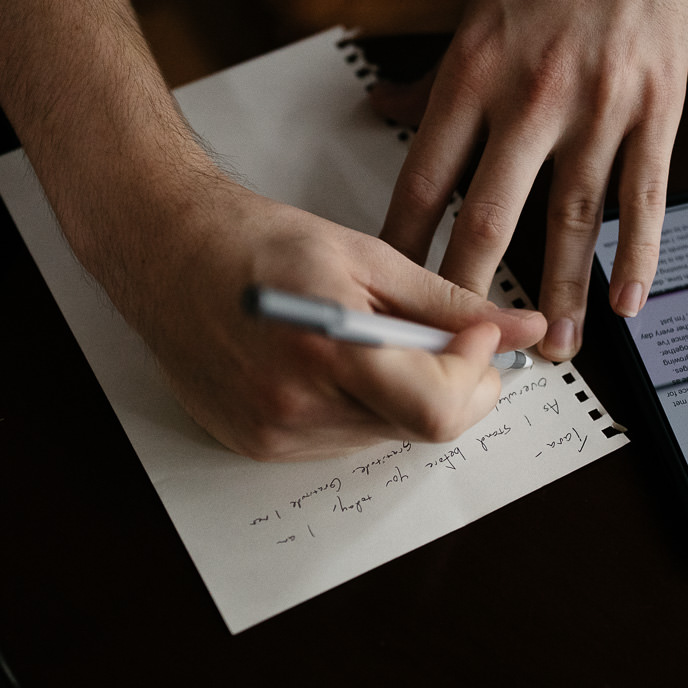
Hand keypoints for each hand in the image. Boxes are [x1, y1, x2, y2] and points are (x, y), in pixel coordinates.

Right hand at [112, 180, 546, 460]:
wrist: (166, 252)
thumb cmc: (257, 241)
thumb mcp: (367, 256)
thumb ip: (449, 303)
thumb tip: (520, 328)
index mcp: (327, 350)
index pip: (438, 409)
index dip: (476, 376)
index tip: (480, 335)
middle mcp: (295, 406)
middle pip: (417, 427)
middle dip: (448, 383)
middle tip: (439, 334)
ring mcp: (272, 435)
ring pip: (382, 436)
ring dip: (400, 394)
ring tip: (363, 337)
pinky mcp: (256, 447)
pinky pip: (340, 440)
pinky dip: (356, 405)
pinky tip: (325, 361)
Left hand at [379, 0, 687, 360]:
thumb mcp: (474, 7)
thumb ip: (433, 75)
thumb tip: (380, 107)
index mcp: (474, 70)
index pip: (425, 176)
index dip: (405, 243)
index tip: (391, 292)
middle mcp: (531, 94)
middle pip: (491, 213)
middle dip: (473, 290)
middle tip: (463, 348)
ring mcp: (598, 105)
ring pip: (573, 218)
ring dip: (563, 290)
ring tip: (556, 348)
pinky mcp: (656, 109)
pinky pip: (644, 196)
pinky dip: (638, 254)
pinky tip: (628, 302)